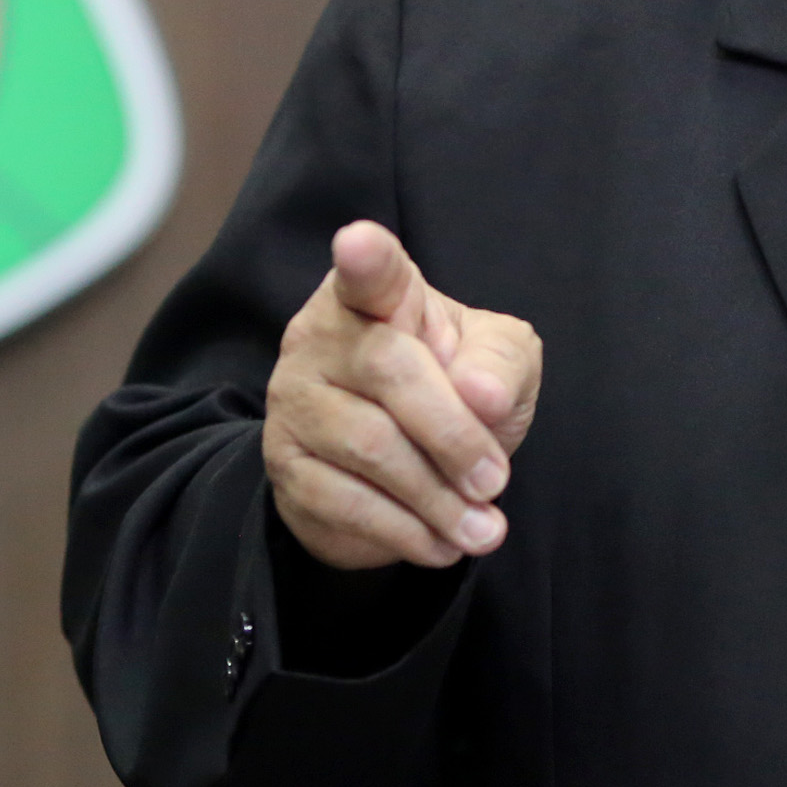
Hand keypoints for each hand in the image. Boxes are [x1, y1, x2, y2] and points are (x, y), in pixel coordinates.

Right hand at [264, 221, 542, 571]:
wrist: (405, 471)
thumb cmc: (454, 389)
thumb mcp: (500, 362)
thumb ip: (500, 362)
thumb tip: (480, 394)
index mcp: (376, 294)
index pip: (371, 272)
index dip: (367, 259)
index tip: (360, 243)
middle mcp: (319, 336)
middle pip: (388, 371)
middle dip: (453, 434)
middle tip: (496, 480)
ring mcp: (294, 402)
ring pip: (369, 446)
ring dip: (437, 497)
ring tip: (484, 528)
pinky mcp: (286, 467)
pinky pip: (347, 503)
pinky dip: (406, 531)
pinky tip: (442, 543)